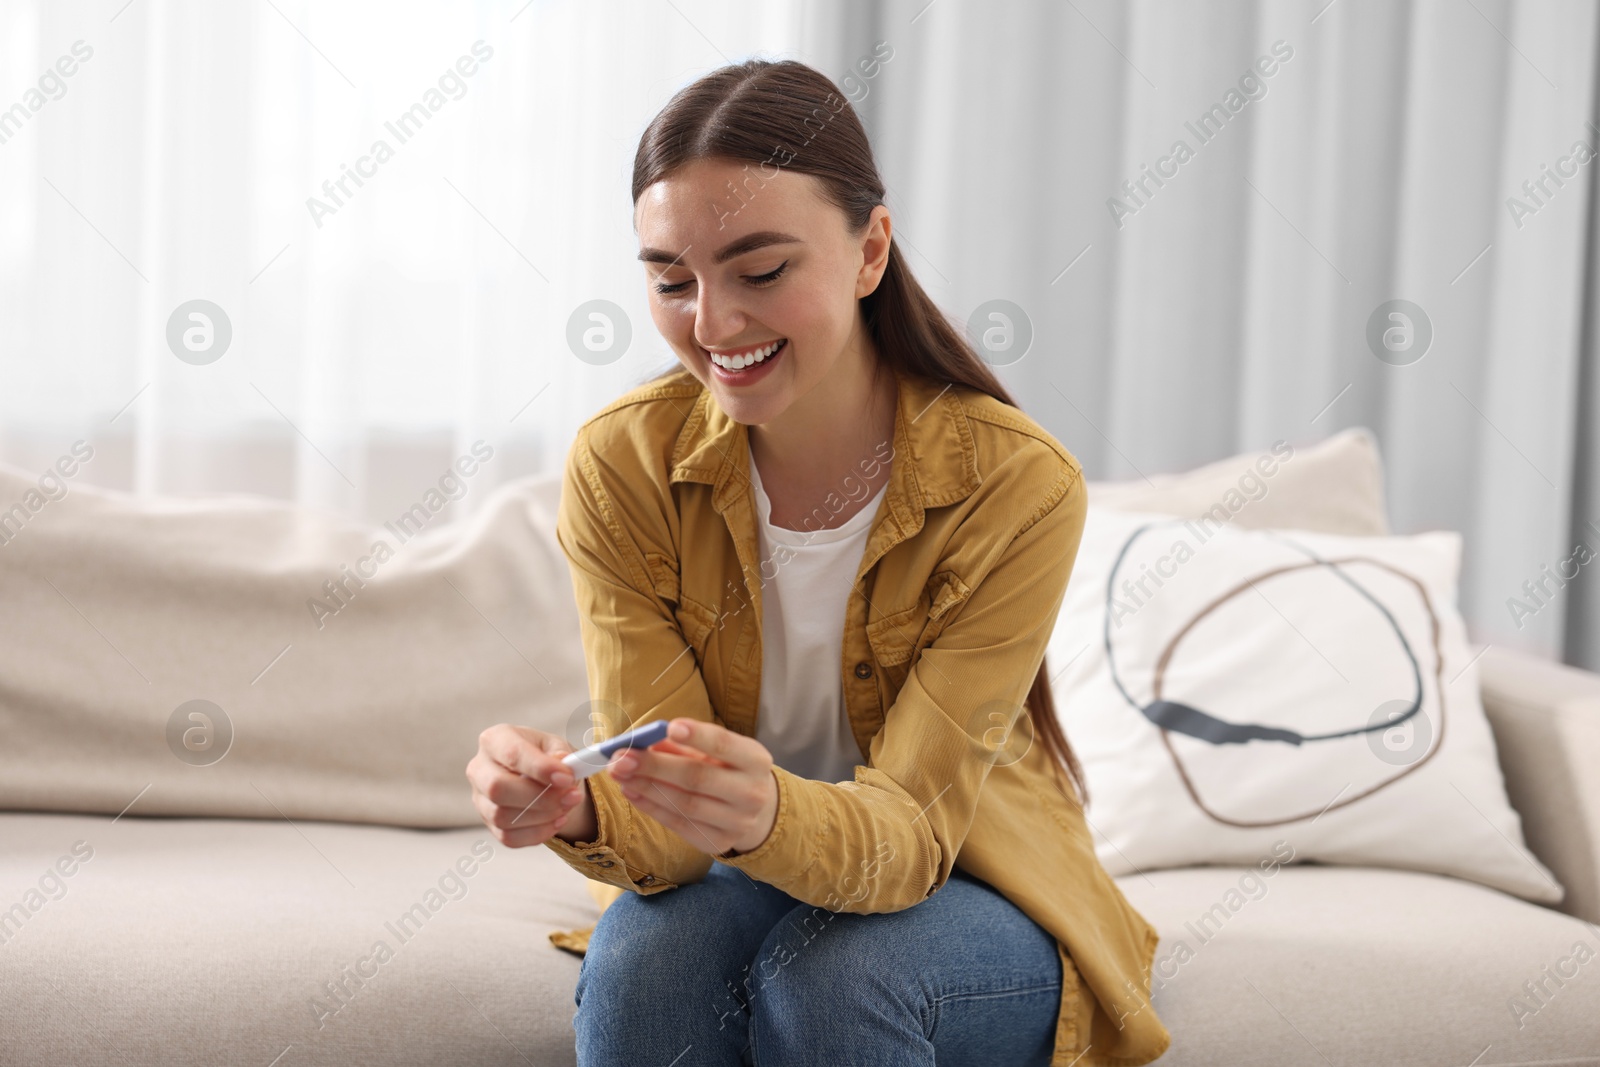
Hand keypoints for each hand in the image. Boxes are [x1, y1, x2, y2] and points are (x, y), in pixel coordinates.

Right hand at [466, 725, 590, 847]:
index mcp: (495, 739)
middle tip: (571, 796)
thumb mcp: (556, 745)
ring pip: (502, 816)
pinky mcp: (488, 823)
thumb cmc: (545, 755)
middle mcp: (480, 768)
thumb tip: (564, 764)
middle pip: (497, 788)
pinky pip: (508, 837)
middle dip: (540, 797)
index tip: (567, 778)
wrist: (542, 776)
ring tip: (567, 806)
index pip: (511, 753)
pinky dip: (538, 833)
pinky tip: (556, 820)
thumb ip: (561, 753)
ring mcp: (480, 798)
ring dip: (542, 816)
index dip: (540, 768)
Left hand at [608, 718, 778, 856]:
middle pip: (697, 778)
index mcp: (756, 761)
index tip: (668, 726)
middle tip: (621, 756)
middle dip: (654, 766)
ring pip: (684, 804)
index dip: (697, 736)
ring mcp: (737, 823)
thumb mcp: (718, 752)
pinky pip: (679, 824)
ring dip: (646, 787)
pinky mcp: (718, 843)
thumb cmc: (729, 769)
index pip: (724, 745)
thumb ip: (685, 746)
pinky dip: (651, 807)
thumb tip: (648, 741)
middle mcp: (752, 793)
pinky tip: (631, 791)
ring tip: (619, 773)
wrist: (758, 811)